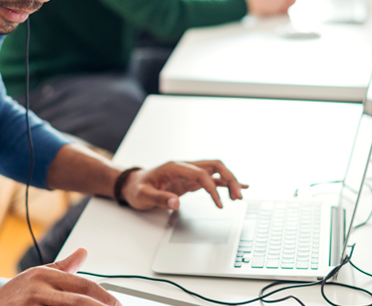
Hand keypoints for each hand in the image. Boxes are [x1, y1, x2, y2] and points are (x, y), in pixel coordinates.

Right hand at [0, 248, 119, 305]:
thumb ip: (62, 267)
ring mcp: (32, 303)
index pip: (83, 286)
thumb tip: (84, 252)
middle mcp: (39, 288)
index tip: (118, 305)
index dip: (105, 297)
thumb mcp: (37, 277)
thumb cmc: (12, 298)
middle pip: (80, 300)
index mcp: (45, 276)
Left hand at [120, 160, 247, 210]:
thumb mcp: (143, 196)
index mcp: (174, 167)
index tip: (220, 204)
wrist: (132, 185)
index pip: (200, 174)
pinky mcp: (190, 180)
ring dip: (229, 181)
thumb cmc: (137, 188)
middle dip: (229, 179)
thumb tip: (176, 203)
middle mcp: (185, 167)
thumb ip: (159, 198)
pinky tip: (237, 188)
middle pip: (214, 166)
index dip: (212, 188)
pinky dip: (225, 183)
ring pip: (216, 171)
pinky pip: (212, 179)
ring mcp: (189, 172)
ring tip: (239, 196)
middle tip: (238, 196)